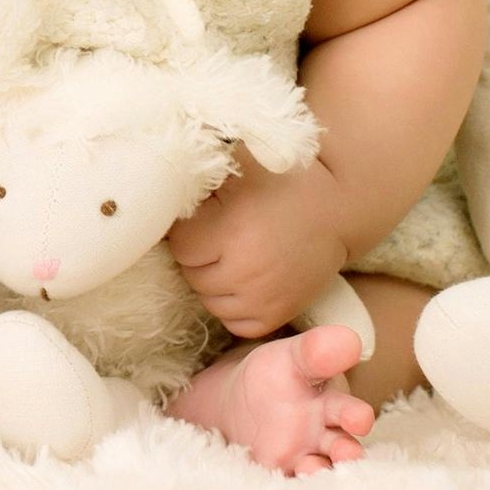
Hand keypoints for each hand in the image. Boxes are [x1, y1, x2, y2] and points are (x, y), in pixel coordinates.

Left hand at [168, 153, 350, 339]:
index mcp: (230, 232)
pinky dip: (231, 304)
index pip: (180, 246)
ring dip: (211, 280)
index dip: (187, 230)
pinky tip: (240, 278)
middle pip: (192, 275)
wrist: (335, 206)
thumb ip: (195, 178)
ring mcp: (264, 299)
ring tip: (229, 254)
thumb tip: (154, 187)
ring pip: (209, 301)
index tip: (202, 216)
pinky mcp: (279, 315)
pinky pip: (234, 322)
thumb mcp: (235, 168)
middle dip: (197, 255)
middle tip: (216, 234)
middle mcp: (246, 272)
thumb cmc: (279, 178)